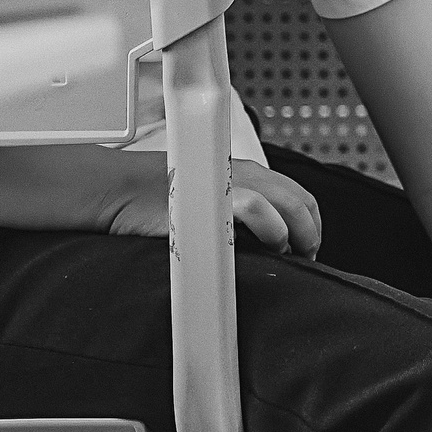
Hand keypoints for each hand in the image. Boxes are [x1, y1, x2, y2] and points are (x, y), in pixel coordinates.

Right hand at [100, 157, 322, 258]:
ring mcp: (233, 183)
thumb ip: (235, 214)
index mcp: (247, 173)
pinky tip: (269, 247)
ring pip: (291, 203)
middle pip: (302, 200)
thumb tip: (259, 243)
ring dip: (299, 234)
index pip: (298, 195)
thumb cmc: (156, 202)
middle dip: (311, 233)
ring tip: (290, 256)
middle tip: (305, 259)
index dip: (310, 224)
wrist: (119, 191)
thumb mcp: (208, 202)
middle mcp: (246, 173)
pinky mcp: (217, 197)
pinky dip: (273, 230)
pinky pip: (260, 210)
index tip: (305, 249)